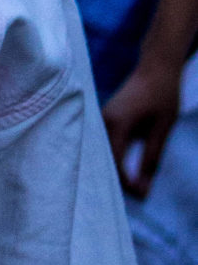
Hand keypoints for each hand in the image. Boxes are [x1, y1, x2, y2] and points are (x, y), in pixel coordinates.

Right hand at [105, 58, 183, 197]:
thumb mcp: (163, 129)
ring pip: (101, 153)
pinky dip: (113, 158)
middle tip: (137, 195)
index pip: (115, 164)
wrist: (156, 67)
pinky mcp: (104, 119)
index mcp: (117, 124)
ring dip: (114, 170)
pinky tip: (123, 168)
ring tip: (130, 185)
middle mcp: (102, 122)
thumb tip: (144, 189)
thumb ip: (151, 158)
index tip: (144, 196)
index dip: (128, 184)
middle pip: (103, 161)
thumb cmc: (163, 95)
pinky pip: (104, 144)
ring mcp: (100, 119)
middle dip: (118, 181)